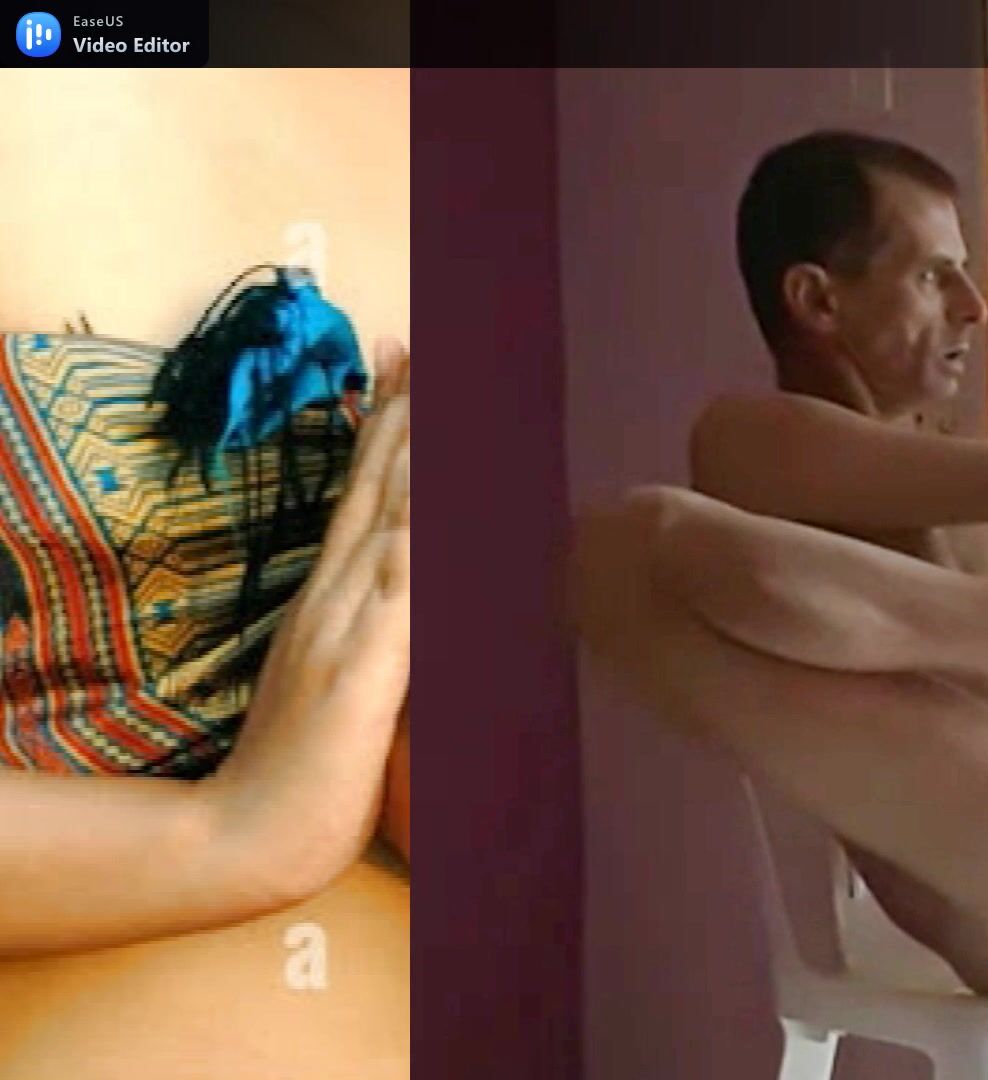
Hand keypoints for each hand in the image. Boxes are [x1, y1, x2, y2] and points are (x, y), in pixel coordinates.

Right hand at [204, 345, 410, 892]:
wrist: (254, 833)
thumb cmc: (310, 763)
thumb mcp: (350, 674)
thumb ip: (382, 626)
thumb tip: (416, 584)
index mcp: (332, 593)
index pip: (365, 488)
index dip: (388, 422)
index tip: (404, 357)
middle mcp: (336, 594)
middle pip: (379, 483)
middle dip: (407, 411)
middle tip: (428, 337)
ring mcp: (345, 627)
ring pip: (394, 522)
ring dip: (423, 458)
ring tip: (453, 390)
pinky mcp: (363, 671)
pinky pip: (403, 597)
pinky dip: (426, 548)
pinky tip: (443, 506)